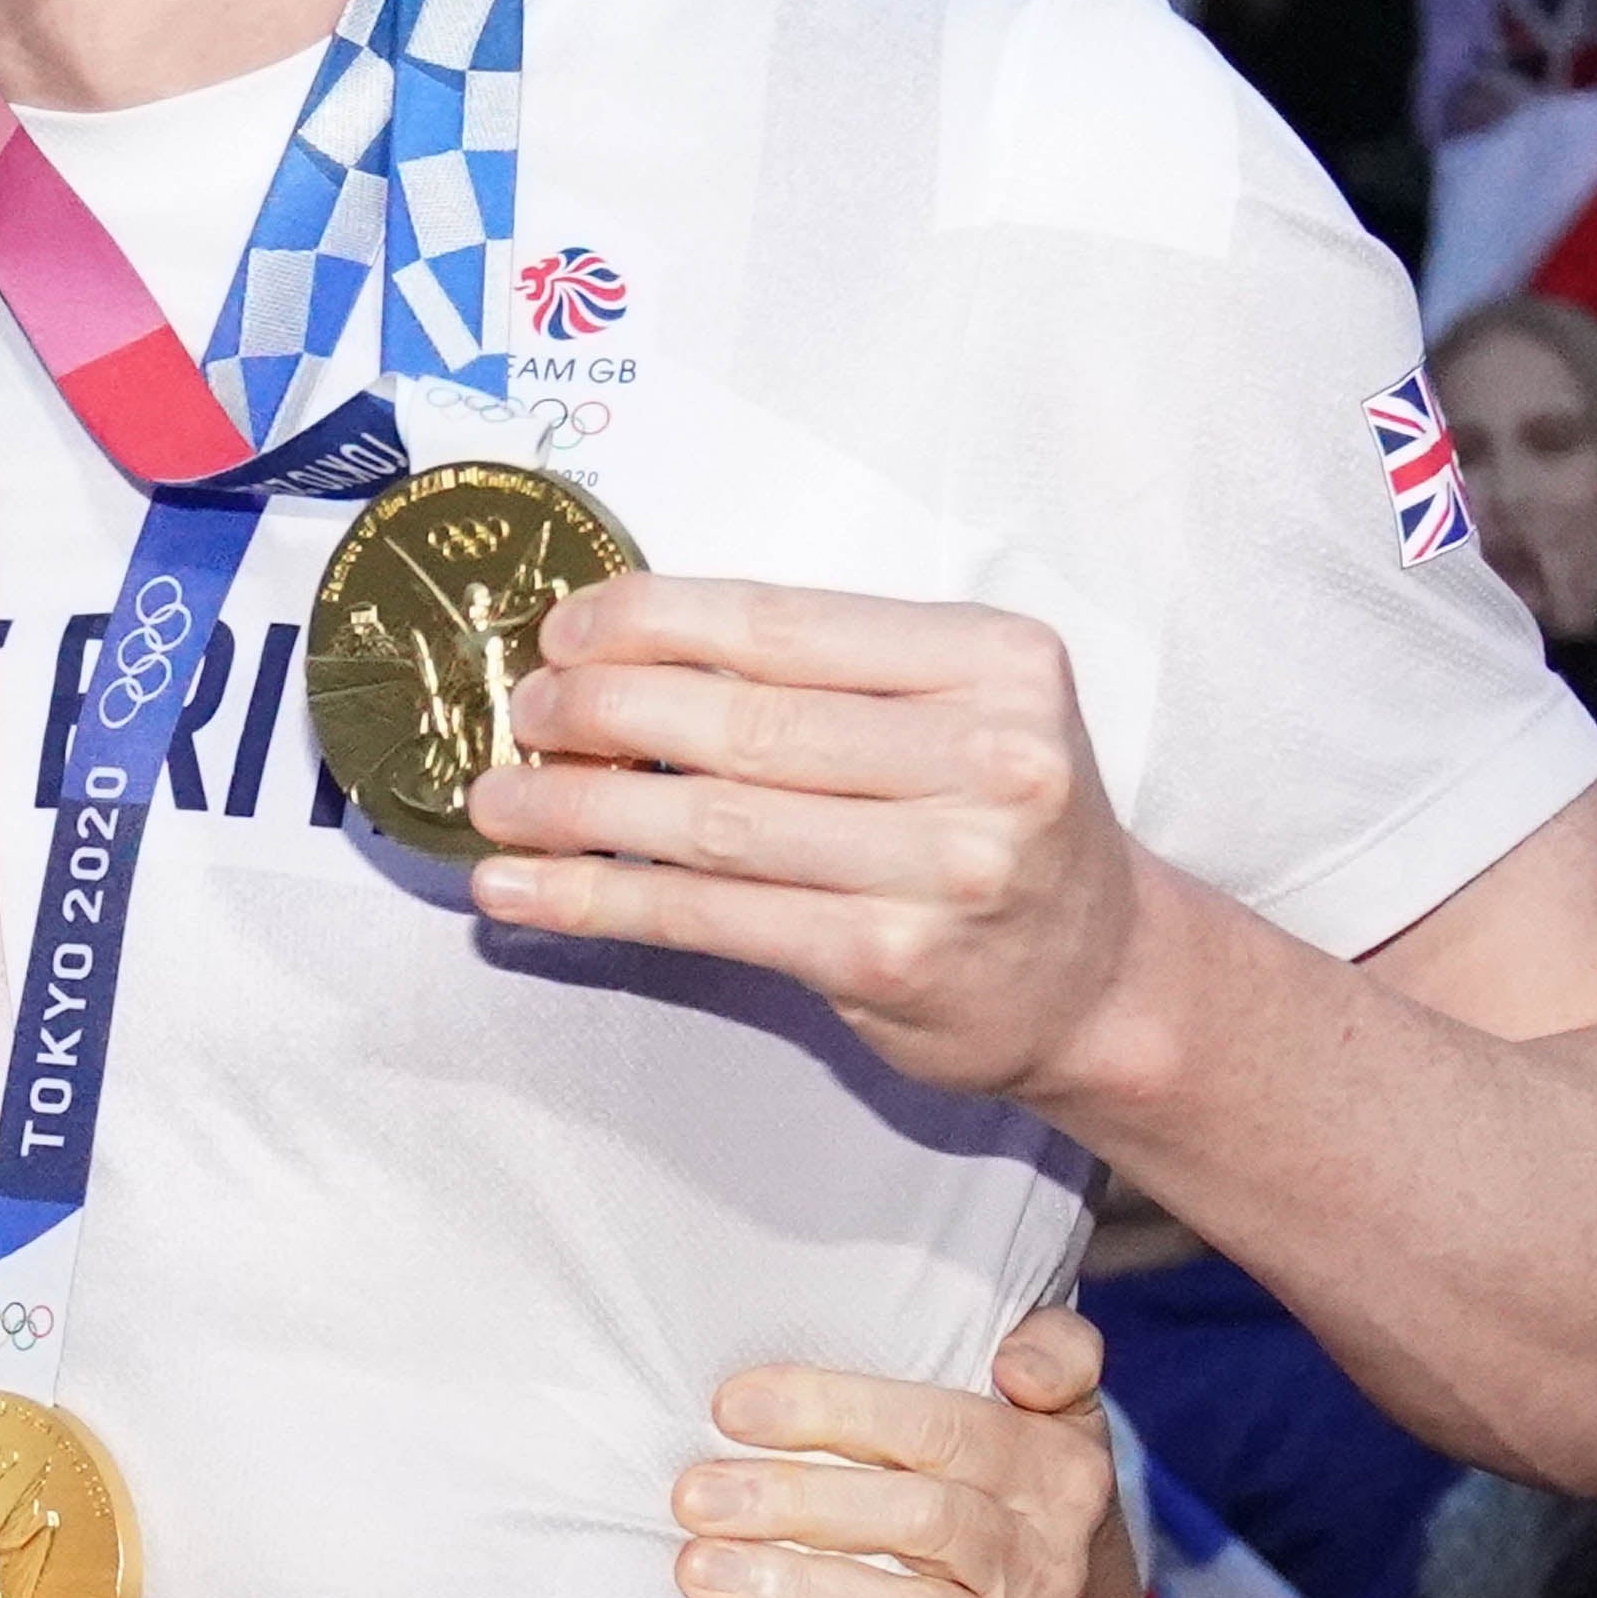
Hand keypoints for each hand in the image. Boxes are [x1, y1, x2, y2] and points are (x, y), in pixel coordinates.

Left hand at [474, 580, 1147, 1103]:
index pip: (785, 623)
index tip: (566, 629)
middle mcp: (985, 757)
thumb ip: (828, 679)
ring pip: (712, 822)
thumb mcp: (959, 712)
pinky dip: (598, 899)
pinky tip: (523, 888)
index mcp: (994, 661)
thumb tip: (626, 655)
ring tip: (497, 800)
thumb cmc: (1002, 831)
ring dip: (577, 809)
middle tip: (522, 714)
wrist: (1099, 977)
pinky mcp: (886, 958)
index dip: (653, 620)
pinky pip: (709, 917)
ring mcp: (942, 866)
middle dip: (602, 711)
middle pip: (741, 718)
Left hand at [672, 1305, 1141, 1597]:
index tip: (733, 1405)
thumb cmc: (1035, 1485)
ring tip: (699, 1572)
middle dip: (798, 1502)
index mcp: (1054, 1466)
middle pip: (921, 1518)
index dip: (843, 1410)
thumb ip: (1056, 1354)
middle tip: (694, 1494)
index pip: (946, 1427)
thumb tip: (1016, 1360)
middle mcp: (1037, 1554)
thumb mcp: (1065, 1408)